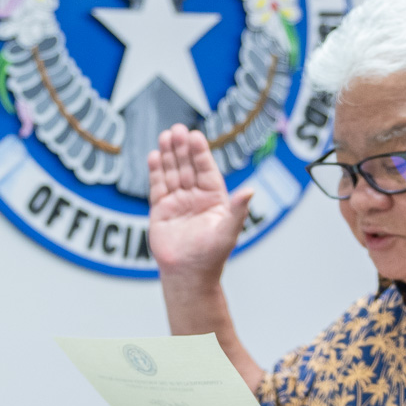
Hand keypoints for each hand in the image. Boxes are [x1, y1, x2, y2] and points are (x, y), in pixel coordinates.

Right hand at [147, 124, 253, 284]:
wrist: (187, 275)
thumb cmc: (211, 256)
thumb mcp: (228, 230)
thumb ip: (237, 209)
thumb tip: (250, 190)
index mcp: (214, 199)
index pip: (207, 170)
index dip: (201, 153)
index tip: (196, 136)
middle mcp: (195, 197)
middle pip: (188, 167)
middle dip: (182, 149)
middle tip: (177, 130)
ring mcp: (177, 202)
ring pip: (172, 173)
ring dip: (168, 155)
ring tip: (165, 136)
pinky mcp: (160, 210)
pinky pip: (157, 186)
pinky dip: (155, 171)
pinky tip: (154, 156)